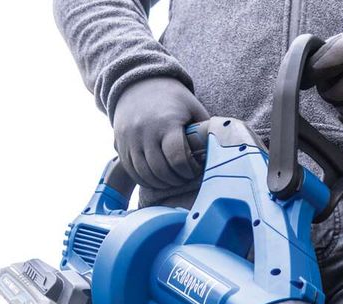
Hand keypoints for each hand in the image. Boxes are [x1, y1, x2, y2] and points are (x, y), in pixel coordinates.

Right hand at [112, 76, 208, 190]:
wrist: (137, 82)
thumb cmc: (173, 98)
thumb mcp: (193, 107)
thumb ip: (205, 130)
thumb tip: (222, 152)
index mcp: (166, 123)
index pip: (177, 159)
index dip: (188, 170)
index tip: (194, 169)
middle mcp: (145, 132)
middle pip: (161, 170)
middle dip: (176, 179)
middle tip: (184, 176)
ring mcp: (129, 138)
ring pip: (145, 174)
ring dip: (161, 182)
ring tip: (172, 177)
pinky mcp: (119, 143)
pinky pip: (132, 171)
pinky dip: (145, 179)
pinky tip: (157, 177)